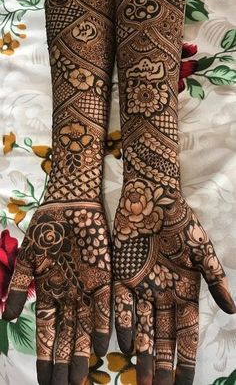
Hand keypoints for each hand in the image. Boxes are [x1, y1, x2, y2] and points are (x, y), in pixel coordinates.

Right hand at [3, 203, 111, 384]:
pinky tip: (103, 347)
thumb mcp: (29, 258)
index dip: (45, 358)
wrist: (71, 203)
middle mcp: (70, 296)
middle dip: (65, 364)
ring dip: (83, 353)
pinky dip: (103, 325)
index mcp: (51, 293)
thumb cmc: (47, 228)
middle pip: (67, 337)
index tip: (44, 382)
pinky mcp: (105, 276)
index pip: (48, 333)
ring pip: (85, 328)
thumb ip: (19, 288)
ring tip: (83, 379)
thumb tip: (9, 319)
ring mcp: (88, 288)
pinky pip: (106, 306)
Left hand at [113, 184, 234, 384]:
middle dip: (162, 364)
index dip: (186, 358)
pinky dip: (125, 326)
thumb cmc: (180, 222)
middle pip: (164, 336)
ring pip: (144, 327)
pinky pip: (123, 307)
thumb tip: (232, 310)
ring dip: (143, 353)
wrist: (152, 198)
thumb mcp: (202, 251)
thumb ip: (215, 279)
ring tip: (141, 379)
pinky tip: (124, 346)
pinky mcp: (122, 277)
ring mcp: (143, 288)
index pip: (187, 332)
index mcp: (185, 290)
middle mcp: (164, 294)